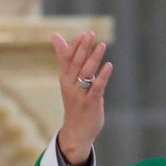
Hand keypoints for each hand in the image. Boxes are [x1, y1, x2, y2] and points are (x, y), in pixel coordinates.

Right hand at [52, 31, 113, 164]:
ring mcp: (80, 94)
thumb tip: (55, 36)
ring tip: (102, 45)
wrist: (76, 131)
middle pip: (76, 63)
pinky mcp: (91, 103)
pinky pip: (96, 87)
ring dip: (94, 58)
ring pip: (86, 73)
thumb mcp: (68, 79)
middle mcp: (70, 85)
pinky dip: (103, 76)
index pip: (67, 59)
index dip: (74, 46)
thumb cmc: (74, 102)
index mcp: (65, 78)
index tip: (82, 34)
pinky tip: (109, 65)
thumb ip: (65, 57)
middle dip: (83, 48)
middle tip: (90, 34)